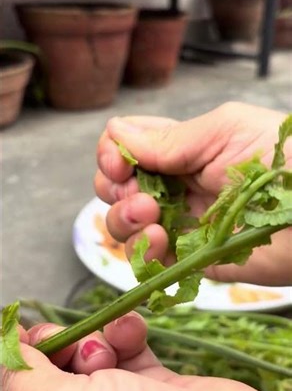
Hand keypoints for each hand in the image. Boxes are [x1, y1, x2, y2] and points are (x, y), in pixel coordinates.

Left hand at [1, 313, 290, 390]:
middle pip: (44, 379)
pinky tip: (133, 331)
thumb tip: (2, 350)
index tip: (16, 335)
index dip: (9, 367)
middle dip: (50, 349)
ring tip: (107, 344)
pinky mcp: (155, 390)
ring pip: (85, 359)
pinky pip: (127, 351)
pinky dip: (126, 333)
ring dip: (92, 338)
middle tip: (57, 337)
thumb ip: (21, 380)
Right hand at [95, 102, 291, 284]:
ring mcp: (180, 223)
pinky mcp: (191, 258)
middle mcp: (175, 185)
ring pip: (124, 225)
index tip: (121, 161)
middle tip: (137, 190)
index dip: (112, 153)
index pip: (125, 147)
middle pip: (115, 186)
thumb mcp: (225, 131)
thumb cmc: (283, 158)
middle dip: (114, 187)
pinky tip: (160, 238)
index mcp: (180, 149)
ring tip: (150, 214)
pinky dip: (144, 250)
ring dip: (124, 219)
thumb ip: (168, 139)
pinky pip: (149, 260)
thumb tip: (115, 133)